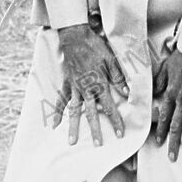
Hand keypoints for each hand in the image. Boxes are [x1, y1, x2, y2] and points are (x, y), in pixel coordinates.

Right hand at [54, 23, 128, 144]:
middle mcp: (86, 89)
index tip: (120, 133)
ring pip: (74, 111)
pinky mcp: (66, 84)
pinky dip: (57, 112)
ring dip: (74, 127)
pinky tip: (54, 125)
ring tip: (72, 142)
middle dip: (95, 129)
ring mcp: (74, 88)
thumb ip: (119, 78)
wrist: (76, 37)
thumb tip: (127, 94)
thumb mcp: (112, 60)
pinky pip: (61, 101)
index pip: (109, 106)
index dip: (115, 120)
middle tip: (98, 144)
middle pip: (91, 113)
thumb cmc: (96, 47)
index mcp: (99, 84)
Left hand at [153, 48, 181, 162]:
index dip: (162, 131)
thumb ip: (158, 82)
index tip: (160, 143)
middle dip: (174, 143)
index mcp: (170, 93)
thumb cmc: (181, 57)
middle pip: (177, 125)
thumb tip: (152, 94)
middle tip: (172, 158)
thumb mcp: (164, 68)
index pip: (164, 116)